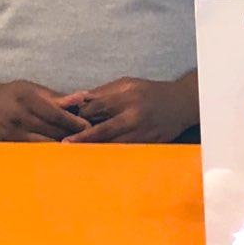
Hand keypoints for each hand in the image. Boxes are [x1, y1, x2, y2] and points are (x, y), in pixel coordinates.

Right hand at [0, 77, 90, 142]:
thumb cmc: (11, 94)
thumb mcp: (32, 89)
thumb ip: (56, 96)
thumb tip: (82, 97)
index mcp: (26, 98)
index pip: (55, 114)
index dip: (73, 122)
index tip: (88, 127)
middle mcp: (19, 116)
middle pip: (51, 130)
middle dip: (71, 135)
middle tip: (89, 139)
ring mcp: (12, 132)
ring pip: (44, 143)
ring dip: (62, 146)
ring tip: (78, 147)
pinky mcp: (9, 143)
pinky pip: (33, 150)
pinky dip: (48, 151)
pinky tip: (59, 153)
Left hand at [59, 76, 197, 143]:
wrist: (180, 103)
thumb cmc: (149, 92)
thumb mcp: (127, 84)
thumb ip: (103, 92)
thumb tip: (78, 100)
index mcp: (126, 96)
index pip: (97, 107)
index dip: (80, 115)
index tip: (63, 122)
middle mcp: (134, 114)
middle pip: (104, 128)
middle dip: (84, 138)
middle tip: (65, 145)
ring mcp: (142, 131)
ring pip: (114, 144)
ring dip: (95, 150)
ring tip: (77, 156)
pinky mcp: (149, 143)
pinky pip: (127, 151)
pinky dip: (112, 155)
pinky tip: (99, 160)